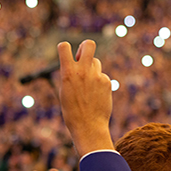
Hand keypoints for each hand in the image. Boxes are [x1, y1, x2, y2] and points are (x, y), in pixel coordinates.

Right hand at [57, 40, 113, 155]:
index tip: (66, 54)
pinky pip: (102, 76)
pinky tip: (96, 95)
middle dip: (85, 46)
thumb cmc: (72, 111)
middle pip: (89, 44)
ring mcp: (96, 76)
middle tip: (83, 56)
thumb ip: (70, 74)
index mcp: (67, 73)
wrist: (88, 126)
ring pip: (96, 62)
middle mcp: (82, 71)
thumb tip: (76, 62)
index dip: (65, 47)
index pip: (64, 46)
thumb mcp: (64, 90)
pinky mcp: (107, 82)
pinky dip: (99, 82)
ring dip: (92, 68)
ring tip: (88, 86)